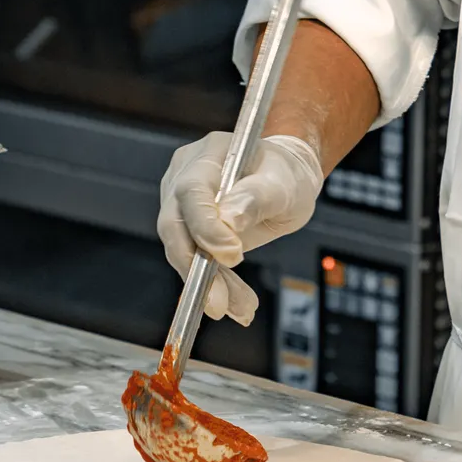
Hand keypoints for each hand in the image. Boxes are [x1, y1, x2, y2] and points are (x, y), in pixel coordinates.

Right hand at [156, 131, 322, 324]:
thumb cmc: (286, 176)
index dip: (205, 227)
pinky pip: (193, 260)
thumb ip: (257, 197)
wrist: (284, 182)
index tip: (232, 255)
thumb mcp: (284, 184)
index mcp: (210, 154)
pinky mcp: (187, 228)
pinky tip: (234, 304)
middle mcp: (185, 175)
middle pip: (175, 225)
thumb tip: (229, 221)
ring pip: (182, 250)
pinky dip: (214, 285)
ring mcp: (182, 203)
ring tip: (240, 308)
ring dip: (209, 284)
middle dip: (198, 268)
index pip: (193, 192)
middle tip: (221, 303)